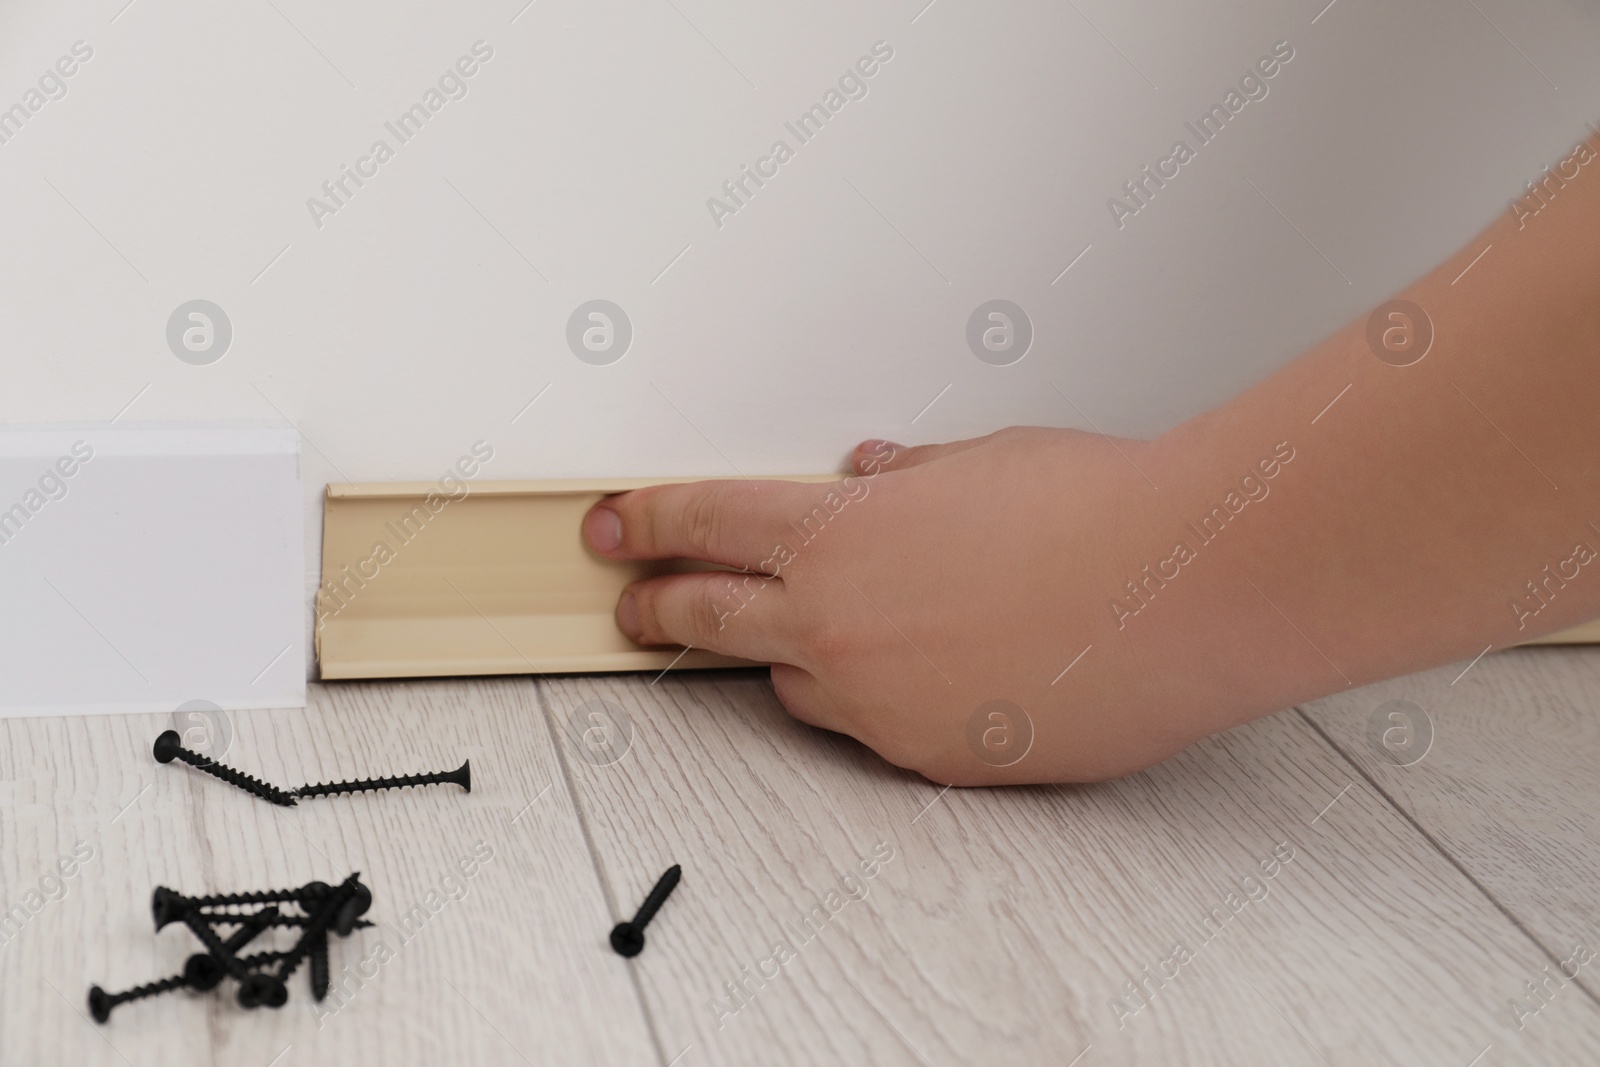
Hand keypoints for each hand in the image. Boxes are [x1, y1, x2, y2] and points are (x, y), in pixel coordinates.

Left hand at [581, 428, 1257, 783]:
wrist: (1189, 586)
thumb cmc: (1099, 509)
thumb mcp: (983, 461)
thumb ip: (905, 480)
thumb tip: (874, 479)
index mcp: (836, 535)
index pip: (702, 522)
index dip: (646, 523)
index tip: (616, 527)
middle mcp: (838, 627)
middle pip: (709, 617)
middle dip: (661, 609)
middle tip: (638, 607)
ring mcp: (881, 705)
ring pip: (795, 686)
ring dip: (792, 656)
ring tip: (838, 632)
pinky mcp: (934, 758)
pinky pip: (876, 729)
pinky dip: (882, 699)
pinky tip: (936, 669)